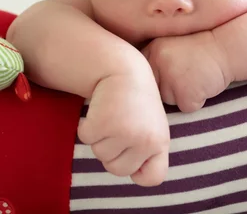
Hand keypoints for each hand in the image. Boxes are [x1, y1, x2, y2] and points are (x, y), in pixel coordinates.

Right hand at [77, 66, 169, 186]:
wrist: (123, 69)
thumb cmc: (135, 100)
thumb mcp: (149, 124)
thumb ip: (146, 149)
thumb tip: (137, 177)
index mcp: (160, 142)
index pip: (153, 178)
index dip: (137, 170)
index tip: (132, 153)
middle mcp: (146, 141)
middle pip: (117, 169)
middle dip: (111, 151)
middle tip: (118, 125)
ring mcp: (125, 133)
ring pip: (99, 154)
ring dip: (99, 137)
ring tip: (111, 114)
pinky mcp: (104, 123)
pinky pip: (86, 138)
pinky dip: (87, 126)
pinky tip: (99, 109)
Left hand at [142, 31, 231, 112]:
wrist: (227, 47)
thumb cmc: (199, 49)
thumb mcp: (170, 46)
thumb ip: (153, 60)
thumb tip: (137, 85)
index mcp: (151, 50)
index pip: (143, 77)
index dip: (158, 78)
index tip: (175, 69)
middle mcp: (157, 62)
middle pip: (155, 91)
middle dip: (170, 87)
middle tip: (187, 71)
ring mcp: (170, 77)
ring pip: (169, 100)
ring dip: (183, 94)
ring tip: (196, 75)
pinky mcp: (185, 93)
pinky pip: (186, 107)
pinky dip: (196, 100)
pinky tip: (204, 83)